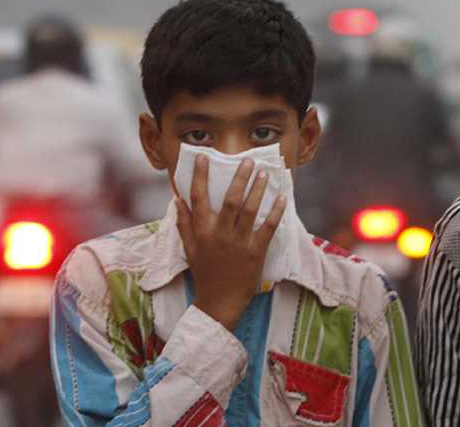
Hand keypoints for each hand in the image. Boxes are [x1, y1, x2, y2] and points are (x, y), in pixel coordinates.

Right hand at [176, 155, 286, 331]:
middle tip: (247, 160)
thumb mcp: (189, 248)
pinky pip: (268, 227)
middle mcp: (220, 234)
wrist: (219, 301)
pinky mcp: (256, 252)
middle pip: (230, 199)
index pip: (199, 197)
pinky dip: (276, 212)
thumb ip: (184, 223)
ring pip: (250, 210)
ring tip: (264, 173)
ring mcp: (239, 242)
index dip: (200, 176)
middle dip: (239, 178)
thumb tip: (177, 200)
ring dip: (258, 189)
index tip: (203, 157)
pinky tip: (281, 198)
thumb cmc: (204, 273)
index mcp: (202, 231)